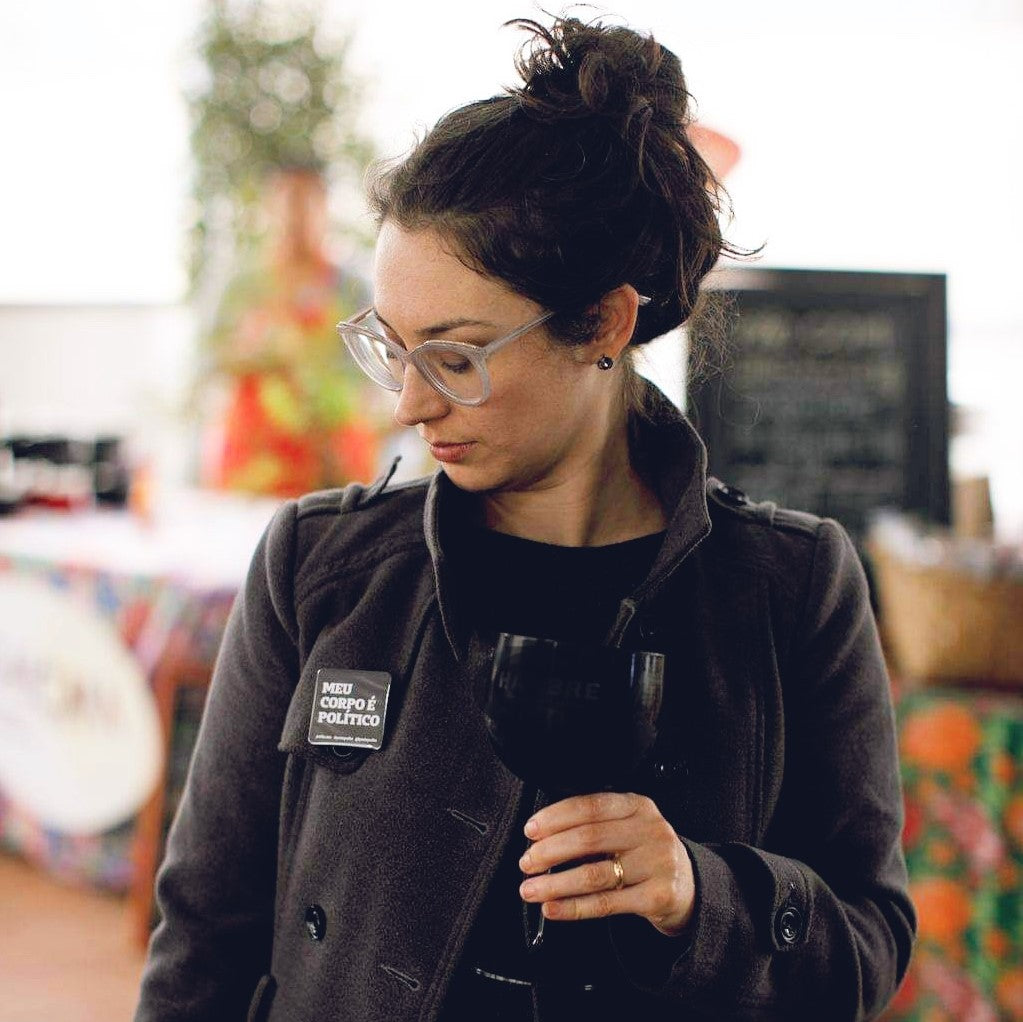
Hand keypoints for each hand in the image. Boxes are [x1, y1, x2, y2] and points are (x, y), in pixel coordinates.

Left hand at [518, 792, 694, 936]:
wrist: (688, 886)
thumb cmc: (646, 852)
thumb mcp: (628, 826)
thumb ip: (595, 825)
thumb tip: (543, 837)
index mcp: (637, 806)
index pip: (590, 805)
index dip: (555, 817)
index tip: (531, 830)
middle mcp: (650, 830)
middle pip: (589, 839)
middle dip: (549, 851)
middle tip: (526, 862)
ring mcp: (657, 863)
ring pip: (594, 874)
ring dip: (555, 883)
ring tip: (532, 889)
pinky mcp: (657, 896)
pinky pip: (606, 904)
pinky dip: (573, 908)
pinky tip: (553, 908)